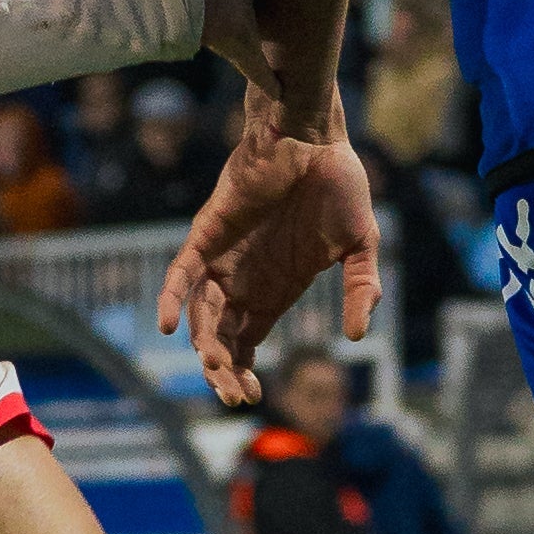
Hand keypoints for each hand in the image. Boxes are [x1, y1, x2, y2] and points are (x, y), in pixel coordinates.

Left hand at [156, 93, 379, 395]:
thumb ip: (363, 288)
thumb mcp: (361, 246)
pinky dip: (172, 298)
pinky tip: (170, 326)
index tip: (252, 397)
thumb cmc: (339, 184)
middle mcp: (242, 279)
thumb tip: (357, 335)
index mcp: (273, 288)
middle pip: (219, 338)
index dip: (241, 372)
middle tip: (233, 397)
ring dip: (204, 345)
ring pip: (200, 314)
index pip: (245, 342)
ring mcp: (222, 257)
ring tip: (216, 370)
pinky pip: (182, 270)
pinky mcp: (208, 231)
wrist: (316, 135)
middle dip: (222, 371)